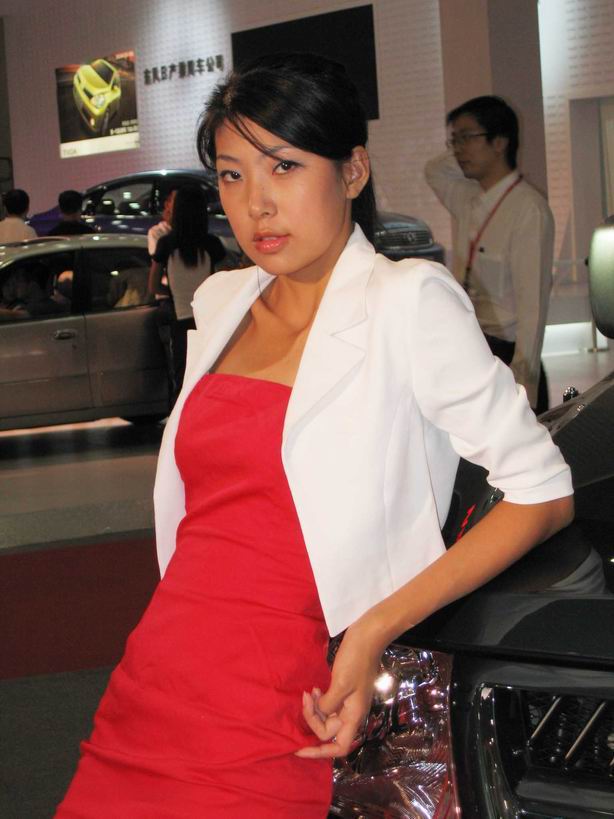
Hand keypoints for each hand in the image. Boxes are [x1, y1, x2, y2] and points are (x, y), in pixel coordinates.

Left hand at [295, 619, 385, 758]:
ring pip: (326, 717)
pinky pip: (327, 704)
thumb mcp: (340, 684)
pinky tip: (314, 689)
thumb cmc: (356, 660)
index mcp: (354, 716)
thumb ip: (328, 704)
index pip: (339, 747)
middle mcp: (351, 713)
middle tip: (305, 698)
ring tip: (308, 693)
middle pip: (328, 731)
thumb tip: (320, 713)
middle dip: (312, 719)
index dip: (319, 752)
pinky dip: (317, 700)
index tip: (299, 749)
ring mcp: (348, 702)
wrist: (367, 637)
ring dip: (313, 709)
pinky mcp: (343, 690)